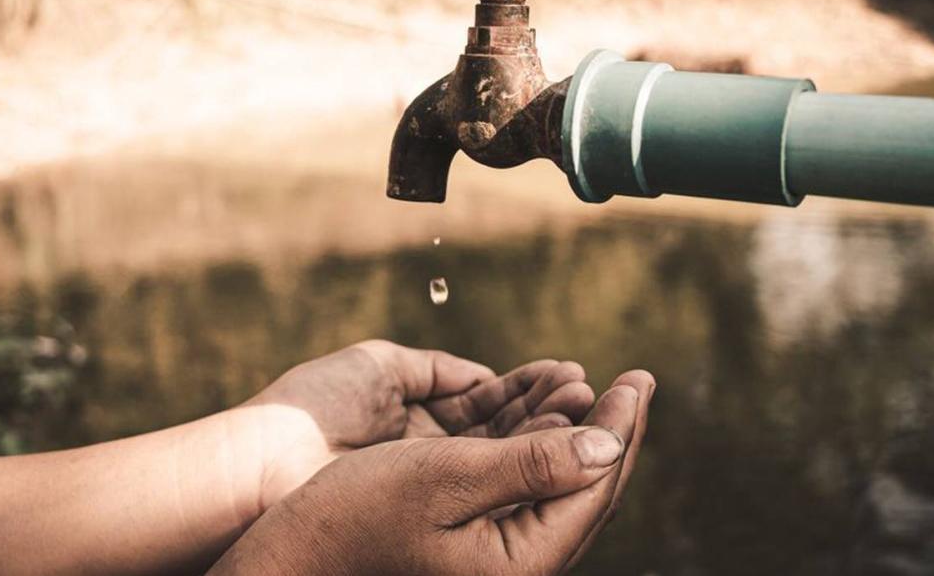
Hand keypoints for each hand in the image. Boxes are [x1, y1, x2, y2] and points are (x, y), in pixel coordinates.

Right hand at [211, 370, 654, 575]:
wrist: (295, 552)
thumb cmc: (357, 513)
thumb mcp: (447, 477)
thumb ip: (532, 463)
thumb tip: (609, 445)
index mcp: (521, 562)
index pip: (595, 486)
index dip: (621, 427)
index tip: (639, 377)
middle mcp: (518, 566)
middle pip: (587, 492)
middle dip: (612, 430)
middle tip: (637, 380)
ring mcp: (497, 556)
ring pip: (559, 489)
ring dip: (578, 435)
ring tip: (592, 388)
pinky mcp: (475, 542)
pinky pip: (528, 491)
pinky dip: (544, 450)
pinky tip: (547, 422)